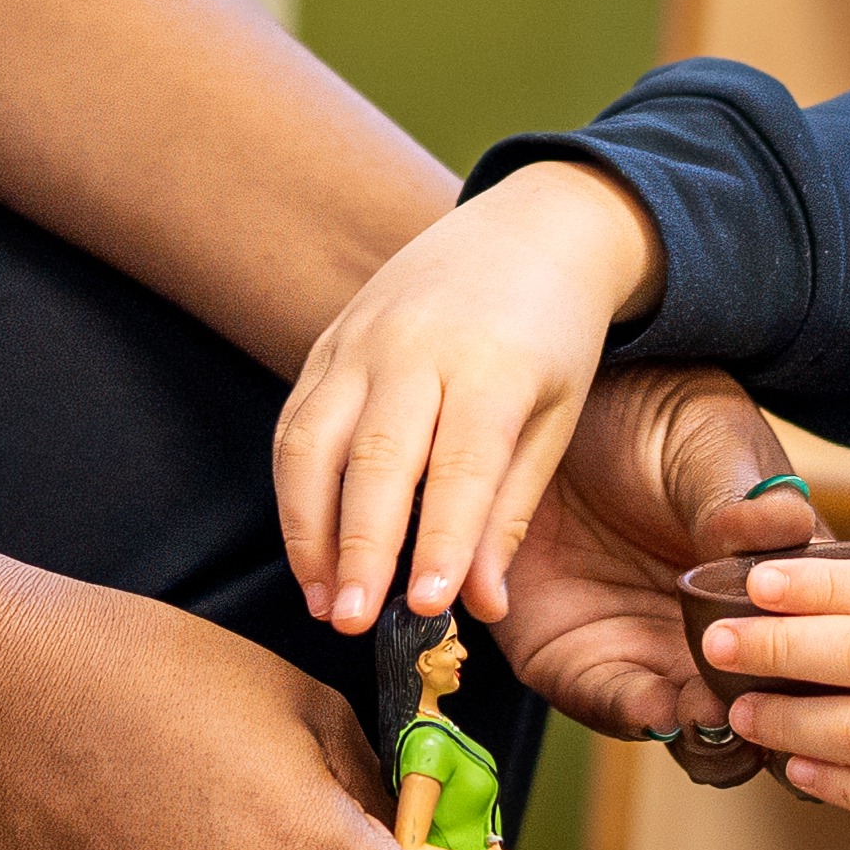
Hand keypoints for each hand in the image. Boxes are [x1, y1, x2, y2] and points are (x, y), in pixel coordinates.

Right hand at [274, 161, 663, 636]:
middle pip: (375, 457)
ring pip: (312, 442)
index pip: (461, 464)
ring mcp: (362, 339)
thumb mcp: (557, 416)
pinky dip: (292, 493)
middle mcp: (416, 347)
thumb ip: (512, 510)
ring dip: (308, 531)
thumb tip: (480, 606)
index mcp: (492, 364)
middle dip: (359, 547)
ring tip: (323, 603)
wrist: (529, 226)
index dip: (440, 539)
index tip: (428, 608)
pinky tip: (310, 552)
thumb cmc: (553, 334)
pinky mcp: (329, 340)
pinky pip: (294, 423)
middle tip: (352, 623)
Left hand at [489, 367, 808, 737]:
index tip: (814, 670)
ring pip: (696, 733)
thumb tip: (787, 530)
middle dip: (767, 723)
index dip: (822, 670)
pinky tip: (652, 706)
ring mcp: (654, 653)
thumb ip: (739, 501)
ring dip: (705, 734)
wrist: (556, 413)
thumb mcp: (708, 446)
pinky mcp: (582, 662)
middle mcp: (722, 633)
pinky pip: (613, 709)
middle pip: (765, 710)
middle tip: (758, 706)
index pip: (818, 647)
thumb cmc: (656, 421)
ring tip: (703, 709)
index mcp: (774, 584)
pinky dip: (635, 718)